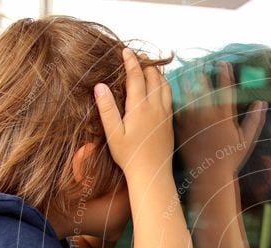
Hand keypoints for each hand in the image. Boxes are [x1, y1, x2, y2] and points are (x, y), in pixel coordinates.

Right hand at [94, 48, 173, 177]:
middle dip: (145, 64)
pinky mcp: (170, 122)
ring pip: (164, 85)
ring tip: (149, 67)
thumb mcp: (113, 134)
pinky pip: (169, 96)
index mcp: (140, 108)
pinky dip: (164, 85)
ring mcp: (165, 114)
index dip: (131, 61)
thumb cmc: (129, 156)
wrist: (153, 174)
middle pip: (153, 77)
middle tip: (137, 56)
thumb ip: (107, 109)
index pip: (136, 76)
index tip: (126, 50)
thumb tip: (100, 86)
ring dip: (157, 73)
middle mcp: (156, 107)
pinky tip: (159, 87)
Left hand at [175, 62, 265, 177]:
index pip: (225, 86)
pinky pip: (175, 105)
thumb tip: (262, 102)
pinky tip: (174, 89)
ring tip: (186, 70)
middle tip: (200, 61)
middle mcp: (206, 114)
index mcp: (224, 115)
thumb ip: (255, 120)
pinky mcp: (179, 126)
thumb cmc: (230, 160)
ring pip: (186, 91)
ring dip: (186, 78)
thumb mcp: (247, 141)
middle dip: (201, 70)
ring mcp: (190, 119)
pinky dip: (175, 96)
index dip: (224, 72)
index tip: (222, 63)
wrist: (208, 177)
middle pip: (202, 84)